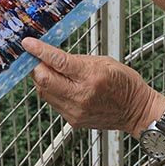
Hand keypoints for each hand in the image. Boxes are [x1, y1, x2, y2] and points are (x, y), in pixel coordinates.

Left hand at [23, 37, 162, 134]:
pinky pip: (53, 102)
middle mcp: (81, 95)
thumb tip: (51, 57)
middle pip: (44, 80)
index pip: (59, 62)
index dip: (40, 51)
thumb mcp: (104, 62)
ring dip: (42, 79)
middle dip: (35, 66)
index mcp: (91, 76)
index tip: (28, 44)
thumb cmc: (123, 83)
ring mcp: (75, 111)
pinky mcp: (73, 121)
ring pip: (44, 92)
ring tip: (50, 70)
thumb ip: (75, 60)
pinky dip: (51, 91)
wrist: (136, 111)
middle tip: (35, 57)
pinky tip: (60, 85)